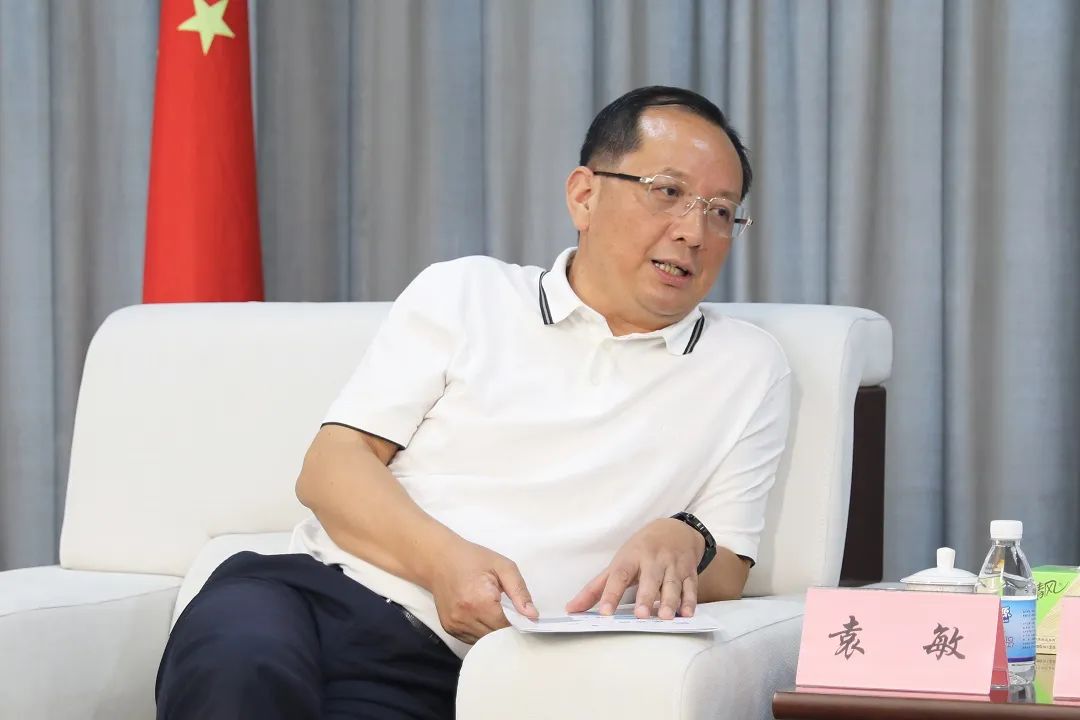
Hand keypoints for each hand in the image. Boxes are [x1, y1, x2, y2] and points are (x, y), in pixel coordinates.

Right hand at [428, 538, 537, 644]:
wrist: (439, 559)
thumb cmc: (472, 559)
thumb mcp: (502, 566)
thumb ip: (520, 591)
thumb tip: (533, 616)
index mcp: (480, 601)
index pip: (506, 627)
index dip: (518, 624)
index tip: (523, 617)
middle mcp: (465, 617)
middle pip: (495, 637)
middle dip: (506, 629)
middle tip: (511, 615)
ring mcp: (455, 624)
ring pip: (483, 641)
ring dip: (493, 632)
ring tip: (495, 613)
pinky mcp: (449, 628)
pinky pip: (471, 639)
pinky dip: (481, 632)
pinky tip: (483, 617)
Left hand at [565, 518, 704, 619]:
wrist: (674, 530)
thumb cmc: (640, 551)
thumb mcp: (618, 564)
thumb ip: (596, 588)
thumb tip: (571, 609)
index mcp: (630, 557)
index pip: (619, 576)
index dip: (611, 594)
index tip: (604, 613)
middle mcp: (652, 560)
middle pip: (649, 579)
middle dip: (645, 597)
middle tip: (641, 616)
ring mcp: (672, 565)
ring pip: (671, 584)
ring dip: (669, 600)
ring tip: (665, 617)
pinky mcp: (688, 571)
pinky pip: (690, 586)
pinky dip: (690, 600)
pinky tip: (687, 614)